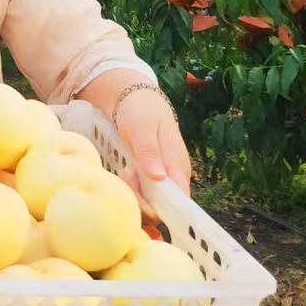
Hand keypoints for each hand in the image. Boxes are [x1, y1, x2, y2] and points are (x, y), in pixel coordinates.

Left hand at [114, 87, 191, 217]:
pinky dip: (134, 188)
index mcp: (178, 167)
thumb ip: (150, 152)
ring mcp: (164, 177)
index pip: (178, 202)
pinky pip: (145, 193)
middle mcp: (175, 177)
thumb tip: (159, 178)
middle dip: (141, 199)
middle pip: (163, 206)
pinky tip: (126, 172)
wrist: (135, 98)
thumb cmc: (141, 112)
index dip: (157, 207)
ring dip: (135, 192)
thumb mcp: (142, 129)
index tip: (137, 194)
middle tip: (127, 174)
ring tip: (126, 169)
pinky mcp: (153, 177)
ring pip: (152, 201)